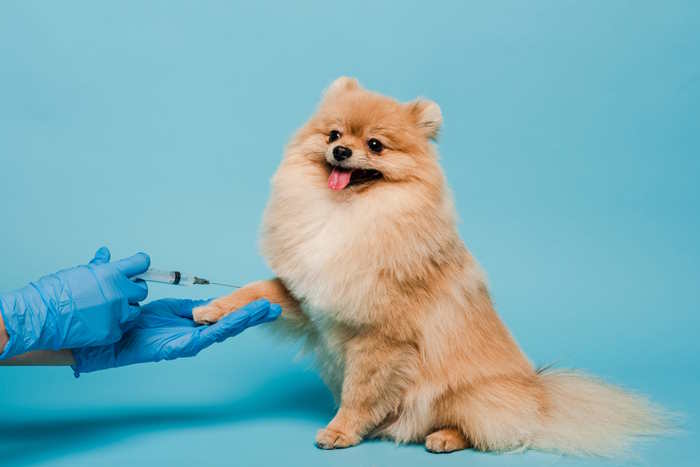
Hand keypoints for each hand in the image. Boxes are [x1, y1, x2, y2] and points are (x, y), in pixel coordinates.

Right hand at [0, 247, 148, 358]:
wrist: (39, 317)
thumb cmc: (55, 292)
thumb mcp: (79, 273)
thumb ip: (99, 265)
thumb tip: (106, 253)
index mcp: (111, 274)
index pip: (141, 263)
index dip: (141, 263)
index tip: (140, 265)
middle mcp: (118, 293)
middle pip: (142, 290)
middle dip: (134, 289)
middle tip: (121, 291)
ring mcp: (116, 315)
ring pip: (135, 310)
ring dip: (126, 308)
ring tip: (108, 308)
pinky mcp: (111, 333)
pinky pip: (121, 328)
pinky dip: (113, 326)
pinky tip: (99, 323)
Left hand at [71, 298, 280, 374]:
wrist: (110, 335)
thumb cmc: (135, 324)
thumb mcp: (168, 308)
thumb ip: (189, 307)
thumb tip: (208, 304)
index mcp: (194, 326)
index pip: (225, 315)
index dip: (244, 309)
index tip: (264, 301)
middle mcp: (196, 337)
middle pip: (231, 324)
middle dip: (253, 315)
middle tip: (275, 307)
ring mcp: (191, 343)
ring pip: (226, 329)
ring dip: (247, 319)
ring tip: (266, 310)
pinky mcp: (182, 347)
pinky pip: (209, 334)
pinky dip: (227, 325)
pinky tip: (240, 319)